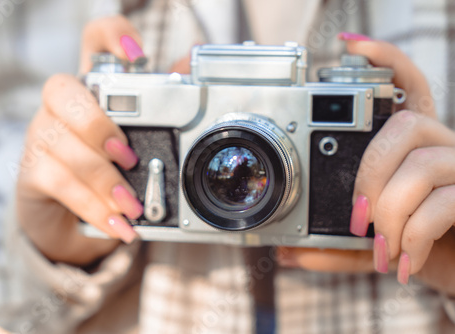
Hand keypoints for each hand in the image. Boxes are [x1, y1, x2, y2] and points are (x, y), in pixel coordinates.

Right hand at [17, 16, 143, 265]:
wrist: (70, 212)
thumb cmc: (110, 166)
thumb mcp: (138, 141)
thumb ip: (161, 110)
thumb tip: (188, 68)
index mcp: (94, 88)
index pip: (94, 41)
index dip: (112, 36)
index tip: (138, 56)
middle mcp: (62, 104)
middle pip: (62, 90)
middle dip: (97, 126)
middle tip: (129, 158)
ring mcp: (42, 134)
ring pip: (62, 145)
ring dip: (103, 180)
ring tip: (132, 206)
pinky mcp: (33, 170)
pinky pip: (58, 182)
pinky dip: (92, 207)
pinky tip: (117, 224)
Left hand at [278, 34, 454, 294]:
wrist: (454, 269)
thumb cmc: (411, 245)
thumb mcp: (366, 243)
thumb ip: (332, 246)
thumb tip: (285, 253)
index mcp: (410, 145)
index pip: (407, 86)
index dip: (386, 60)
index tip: (350, 45)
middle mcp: (440, 144)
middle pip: (406, 126)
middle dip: (371, 175)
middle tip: (357, 218)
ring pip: (423, 166)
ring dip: (391, 214)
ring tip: (381, 247)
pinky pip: (444, 203)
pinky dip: (414, 237)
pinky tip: (402, 261)